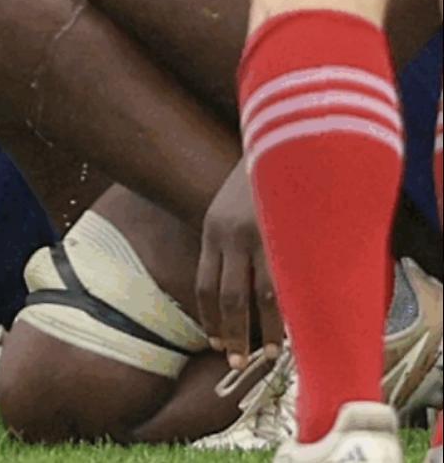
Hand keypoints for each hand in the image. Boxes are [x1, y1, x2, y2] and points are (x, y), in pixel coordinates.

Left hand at [197, 160, 282, 370]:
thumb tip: (233, 283)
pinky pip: (288, 282)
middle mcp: (230, 236)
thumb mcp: (230, 208)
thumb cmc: (260, 179)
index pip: (203, 286)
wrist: (284, 136)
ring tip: (267, 354)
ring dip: (263, 330)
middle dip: (230, 334)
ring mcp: (261, 236)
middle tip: (235, 362)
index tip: (214, 342)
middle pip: (226, 298)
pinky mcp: (289, 235)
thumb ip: (227, 241)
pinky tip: (294, 327)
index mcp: (212, 230)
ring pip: (259, 297)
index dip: (208, 318)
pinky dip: (289, 310)